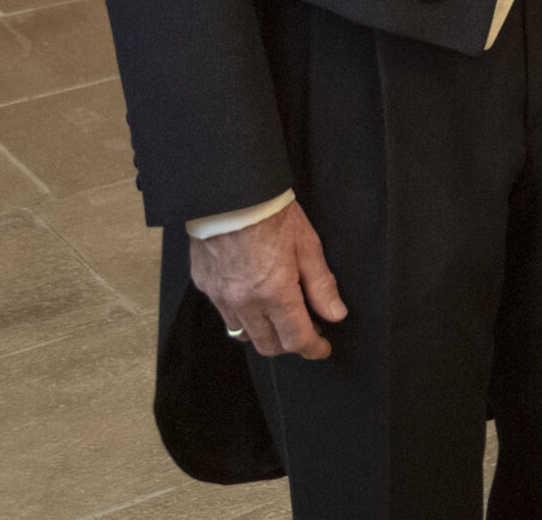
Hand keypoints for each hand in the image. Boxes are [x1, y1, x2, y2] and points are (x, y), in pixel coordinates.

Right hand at [191, 201, 347, 359]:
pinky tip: (254, 298)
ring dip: (264, 333)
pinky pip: (225, 314)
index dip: (313, 348)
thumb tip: (335, 314)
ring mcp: (220, 296)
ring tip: (280, 316)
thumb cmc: (271, 213)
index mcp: (274, 292)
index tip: (323, 348)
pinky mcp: (205, 286)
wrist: (229, 192)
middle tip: (306, 330)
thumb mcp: (308, 244)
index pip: (296, 339)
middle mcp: (244, 302)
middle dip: (290, 345)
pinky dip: (243, 316)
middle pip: (268, 345)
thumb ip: (321, 284)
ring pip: (244, 334)